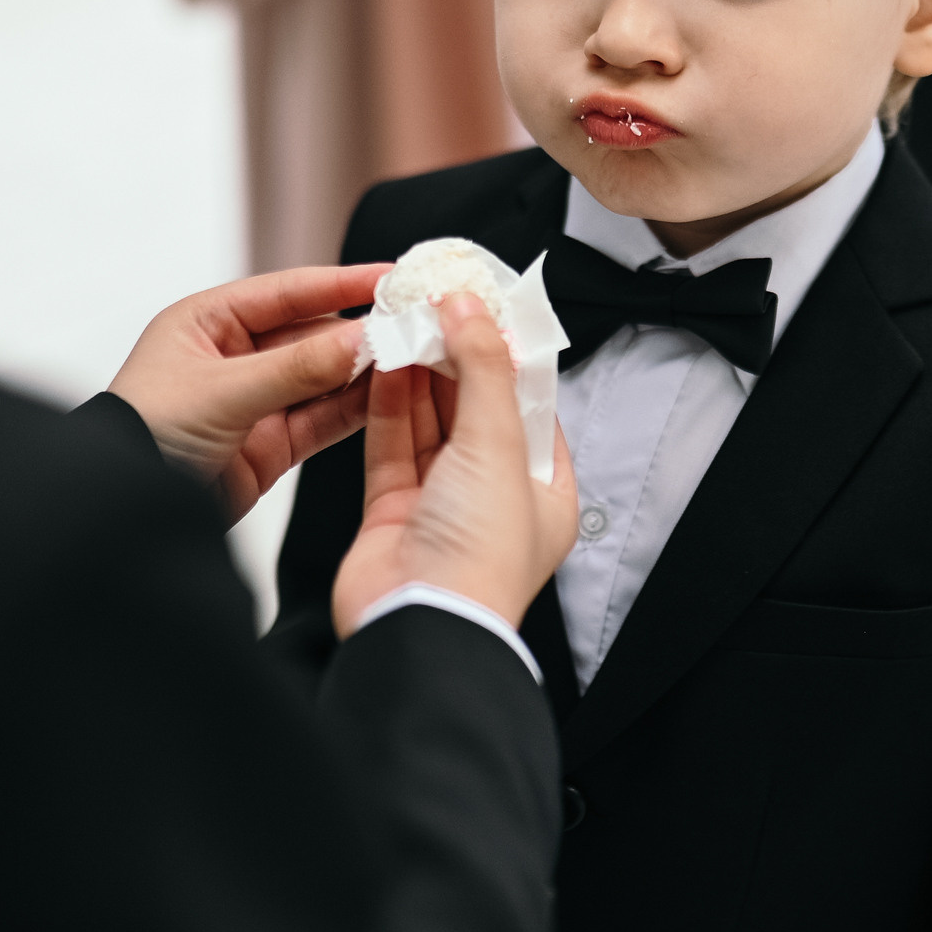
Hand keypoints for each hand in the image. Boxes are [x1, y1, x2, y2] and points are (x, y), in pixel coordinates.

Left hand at [107, 264, 386, 520]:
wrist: (117, 516)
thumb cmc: (142, 438)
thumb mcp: (222, 394)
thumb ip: (297, 368)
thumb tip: (363, 339)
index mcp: (207, 323)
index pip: (288, 292)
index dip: (342, 283)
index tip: (392, 277)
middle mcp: (234, 357)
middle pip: (313, 334)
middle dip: (362, 331)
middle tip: (413, 325)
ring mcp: (255, 402)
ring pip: (324, 377)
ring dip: (366, 371)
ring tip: (414, 359)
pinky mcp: (271, 445)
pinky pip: (323, 418)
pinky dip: (357, 408)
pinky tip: (392, 396)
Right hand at [334, 295, 579, 637]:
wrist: (418, 624)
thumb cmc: (480, 557)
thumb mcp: (498, 446)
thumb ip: (484, 370)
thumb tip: (472, 308)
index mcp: (545, 492)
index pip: (530, 408)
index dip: (506, 357)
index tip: (485, 309)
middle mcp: (495, 498)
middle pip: (475, 410)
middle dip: (456, 359)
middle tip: (436, 306)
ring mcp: (442, 505)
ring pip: (430, 424)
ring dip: (419, 375)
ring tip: (408, 322)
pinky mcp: (394, 511)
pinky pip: (392, 446)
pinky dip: (388, 405)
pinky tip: (386, 363)